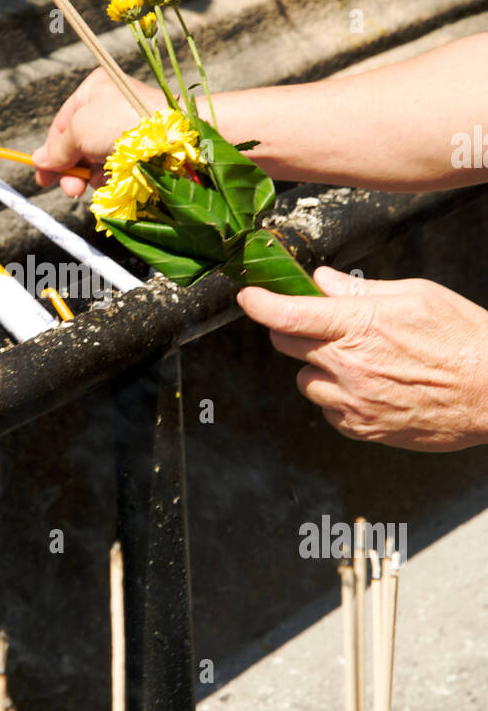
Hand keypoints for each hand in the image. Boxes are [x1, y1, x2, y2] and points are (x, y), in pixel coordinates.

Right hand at [32, 67, 164, 197]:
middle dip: (72, 170)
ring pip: (97, 159)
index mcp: (94, 90)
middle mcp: (110, 106)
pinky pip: (117, 166)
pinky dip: (111, 177)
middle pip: (78, 144)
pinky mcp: (141, 148)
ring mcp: (126, 127)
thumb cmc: (122, 123)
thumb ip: (57, 148)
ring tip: (97, 183)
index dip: (50, 152)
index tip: (43, 178)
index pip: (62, 124)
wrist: (172, 137)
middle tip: (71, 190)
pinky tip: (114, 182)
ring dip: (91, 176)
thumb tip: (39, 160)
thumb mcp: (79, 130)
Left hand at [237, 266, 487, 450]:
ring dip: (319, 369)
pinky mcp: (362, 429)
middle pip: (286, 344)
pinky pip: (328, 411)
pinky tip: (372, 388)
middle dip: (295, 330)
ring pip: (305, 381)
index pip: (290, 314)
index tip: (249, 296)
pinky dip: (338, 399)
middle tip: (323, 326)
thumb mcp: (415, 296)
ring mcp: (353, 402)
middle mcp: (349, 366)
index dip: (261, 303)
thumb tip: (323, 281)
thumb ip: (361, 291)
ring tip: (361, 362)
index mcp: (360, 326)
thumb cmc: (462, 338)